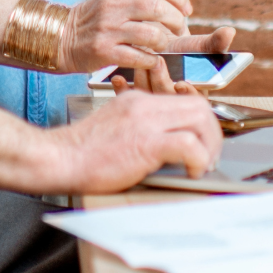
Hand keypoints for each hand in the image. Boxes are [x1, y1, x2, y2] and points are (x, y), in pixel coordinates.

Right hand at [46, 90, 223, 192]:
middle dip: (213, 133)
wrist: (59, 158)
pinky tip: (192, 172)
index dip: (201, 121)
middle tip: (209, 156)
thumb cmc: (81, 152)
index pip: (184, 100)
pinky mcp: (147, 142)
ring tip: (203, 164)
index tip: (202, 141)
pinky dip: (199, 160)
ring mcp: (146, 121)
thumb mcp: (113, 127)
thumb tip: (160, 144)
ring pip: (200, 119)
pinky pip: (189, 144)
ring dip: (210, 145)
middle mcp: (144, 105)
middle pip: (199, 107)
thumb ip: (136, 127)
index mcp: (137, 101)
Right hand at [60, 0, 235, 91]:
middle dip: (176, 21)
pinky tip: (152, 60)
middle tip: (179, 30)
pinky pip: (138, 57)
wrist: (62, 37)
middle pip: (157, 8)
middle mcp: (113, 5)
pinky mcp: (104, 51)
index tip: (186, 9)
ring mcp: (108, 29)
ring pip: (151, 34)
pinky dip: (151, 60)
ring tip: (163, 46)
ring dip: (164, 42)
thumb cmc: (98, 17)